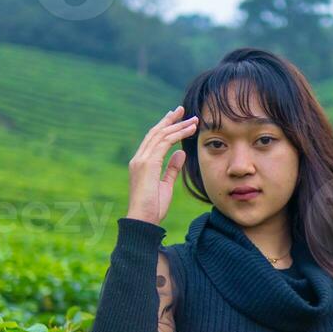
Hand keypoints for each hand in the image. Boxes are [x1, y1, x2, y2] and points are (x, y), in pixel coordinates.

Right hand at [126, 106, 197, 224]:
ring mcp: (141, 160)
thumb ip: (171, 169)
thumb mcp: (165, 185)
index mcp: (141, 163)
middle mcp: (139, 158)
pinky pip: (164, 143)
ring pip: (161, 135)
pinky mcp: (147, 164)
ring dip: (178, 126)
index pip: (153, 139)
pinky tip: (189, 131)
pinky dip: (177, 135)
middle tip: (183, 110)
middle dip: (170, 120)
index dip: (165, 127)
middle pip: (155, 132)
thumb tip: (180, 153)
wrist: (143, 221)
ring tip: (193, 120)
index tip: (177, 119)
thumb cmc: (153, 208)